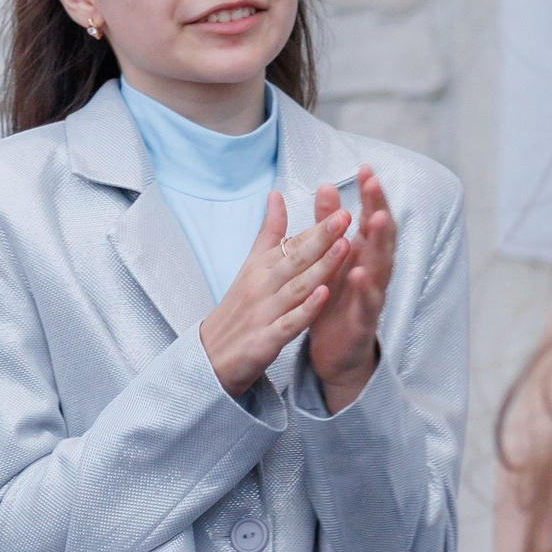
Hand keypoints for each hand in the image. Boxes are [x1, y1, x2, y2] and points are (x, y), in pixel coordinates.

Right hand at [199, 189, 352, 395]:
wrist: (207, 356)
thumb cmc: (236, 309)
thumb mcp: (250, 265)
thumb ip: (268, 232)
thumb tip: (276, 194)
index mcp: (261, 267)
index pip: (293, 243)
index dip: (318, 228)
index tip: (341, 208)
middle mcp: (261, 286)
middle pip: (296, 259)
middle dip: (322, 238)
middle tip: (344, 217)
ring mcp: (263, 313)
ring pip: (296, 287)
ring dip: (320, 268)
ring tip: (343, 247)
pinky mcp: (264, 340)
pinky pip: (288, 323)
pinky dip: (306, 310)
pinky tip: (324, 296)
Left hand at [306, 164, 395, 414]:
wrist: (336, 351)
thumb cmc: (335, 299)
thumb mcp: (329, 259)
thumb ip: (328, 224)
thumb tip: (325, 184)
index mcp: (362, 254)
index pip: (370, 218)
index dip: (371, 194)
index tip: (367, 168)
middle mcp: (373, 270)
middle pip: (381, 236)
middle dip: (379, 209)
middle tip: (375, 184)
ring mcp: (372, 296)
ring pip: (381, 266)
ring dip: (380, 243)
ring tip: (376, 220)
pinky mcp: (363, 322)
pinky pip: (367, 304)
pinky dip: (365, 289)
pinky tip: (359, 274)